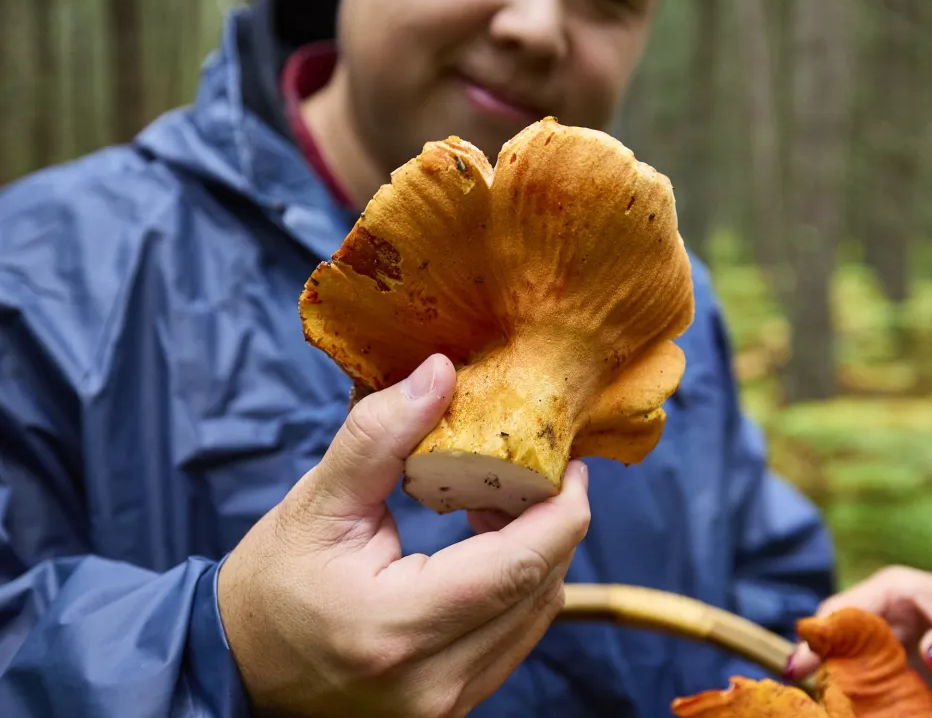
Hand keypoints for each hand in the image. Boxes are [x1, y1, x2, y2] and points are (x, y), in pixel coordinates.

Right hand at [217, 353, 590, 717]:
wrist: (237, 666)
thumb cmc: (271, 585)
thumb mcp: (316, 501)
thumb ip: (380, 435)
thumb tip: (440, 374)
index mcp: (395, 625)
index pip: (516, 567)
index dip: (561, 511)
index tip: (568, 464)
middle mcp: (431, 682)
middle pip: (539, 590)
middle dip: (553, 524)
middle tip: (533, 470)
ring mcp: (444, 705)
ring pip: (536, 617)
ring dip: (536, 555)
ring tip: (499, 503)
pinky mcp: (449, 709)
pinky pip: (513, 640)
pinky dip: (517, 588)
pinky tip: (487, 548)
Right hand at [787, 566, 931, 717]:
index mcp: (892, 594)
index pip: (843, 610)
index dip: (820, 634)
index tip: (802, 663)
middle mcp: (881, 623)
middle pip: (835, 644)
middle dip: (819, 669)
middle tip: (808, 698)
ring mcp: (887, 656)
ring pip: (847, 673)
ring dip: (837, 694)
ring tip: (826, 712)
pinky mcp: (899, 686)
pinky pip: (870, 699)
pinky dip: (860, 712)